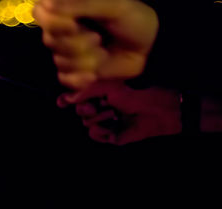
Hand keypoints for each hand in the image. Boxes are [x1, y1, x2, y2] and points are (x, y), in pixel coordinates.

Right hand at [33, 0, 158, 89]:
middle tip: (99, 38)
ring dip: (85, 60)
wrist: (152, 46)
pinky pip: (65, 78)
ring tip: (104, 52)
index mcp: (69, 5)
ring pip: (59, 61)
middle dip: (76, 43)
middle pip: (49, 39)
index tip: (73, 24)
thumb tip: (44, 6)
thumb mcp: (112, 5)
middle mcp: (64, 27)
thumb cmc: (133, 18)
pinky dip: (80, 78)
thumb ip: (79, 4)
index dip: (52, 22)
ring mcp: (70, 50)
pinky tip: (95, 74)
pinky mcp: (77, 71)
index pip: (40, 12)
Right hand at [58, 81, 181, 144]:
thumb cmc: (136, 92)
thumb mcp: (108, 86)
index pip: (79, 96)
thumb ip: (85, 91)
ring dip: (98, 119)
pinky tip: (111, 128)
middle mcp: (104, 106)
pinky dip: (101, 132)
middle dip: (87, 109)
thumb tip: (65, 98)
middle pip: (81, 112)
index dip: (68, 100)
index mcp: (102, 91)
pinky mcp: (115, 136)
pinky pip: (96, 136)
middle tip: (98, 106)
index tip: (61, 103)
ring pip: (87, 124)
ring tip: (114, 114)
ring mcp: (109, 121)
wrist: (159, 109)